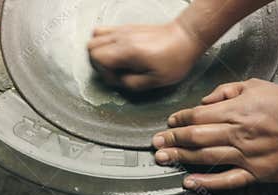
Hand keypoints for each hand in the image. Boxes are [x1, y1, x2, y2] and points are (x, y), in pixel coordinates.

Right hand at [88, 21, 204, 90]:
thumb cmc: (175, 58)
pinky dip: (105, 42)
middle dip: (97, 63)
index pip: (97, 58)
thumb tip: (119, 82)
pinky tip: (118, 52)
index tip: (117, 78)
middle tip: (113, 72)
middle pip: (91, 46)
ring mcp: (124, 30)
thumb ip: (132, 84)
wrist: (186, 38)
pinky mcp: (128, 27)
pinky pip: (105, 30)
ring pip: (95, 36)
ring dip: (99, 51)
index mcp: (127, 51)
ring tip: (113, 62)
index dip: (103, 73)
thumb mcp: (155, 81)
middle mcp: (122, 37)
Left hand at [152, 79, 277, 189]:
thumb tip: (204, 101)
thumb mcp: (256, 85)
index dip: (180, 119)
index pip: (198, 115)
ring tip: (162, 158)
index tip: (169, 122)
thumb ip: (226, 90)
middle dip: (172, 139)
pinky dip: (207, 182)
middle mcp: (236, 132)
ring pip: (205, 156)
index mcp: (236, 110)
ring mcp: (244, 154)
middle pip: (196, 136)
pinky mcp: (254, 172)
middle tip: (155, 143)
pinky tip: (189, 182)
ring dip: (181, 157)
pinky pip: (227, 179)